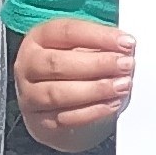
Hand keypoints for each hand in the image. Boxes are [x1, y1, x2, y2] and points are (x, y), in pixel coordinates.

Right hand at [15, 16, 133, 151]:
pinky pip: (64, 118)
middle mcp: (28, 65)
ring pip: (58, 93)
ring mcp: (29, 96)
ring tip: (122, 86)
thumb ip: (100, 46)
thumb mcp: (83, 49)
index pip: (67, 32)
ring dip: (95, 89)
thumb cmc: (74, 69)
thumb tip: (126, 47)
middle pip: (58, 63)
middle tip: (126, 65)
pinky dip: (91, 111)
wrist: (59, 106)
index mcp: (39, 38)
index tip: (127, 42)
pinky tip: (111, 104)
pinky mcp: (39, 122)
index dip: (99, 36)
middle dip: (97, 64)